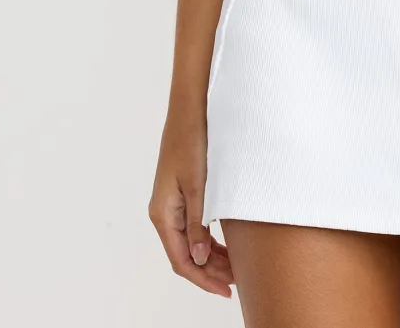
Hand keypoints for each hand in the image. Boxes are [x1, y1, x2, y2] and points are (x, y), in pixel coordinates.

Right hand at [148, 114, 233, 297]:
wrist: (191, 109)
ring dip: (211, 256)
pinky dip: (210, 239)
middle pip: (186, 254)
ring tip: (236, 267)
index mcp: (163, 214)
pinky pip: (194, 226)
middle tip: (236, 282)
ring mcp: (172, 204)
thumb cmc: (193, 141)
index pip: (181, 260)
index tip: (225, 291)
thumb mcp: (199, 185)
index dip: (203, 279)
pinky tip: (226, 244)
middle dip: (210, 271)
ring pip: (190, 242)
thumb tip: (200, 260)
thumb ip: (197, 223)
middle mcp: (164, 212)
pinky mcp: (182, 194)